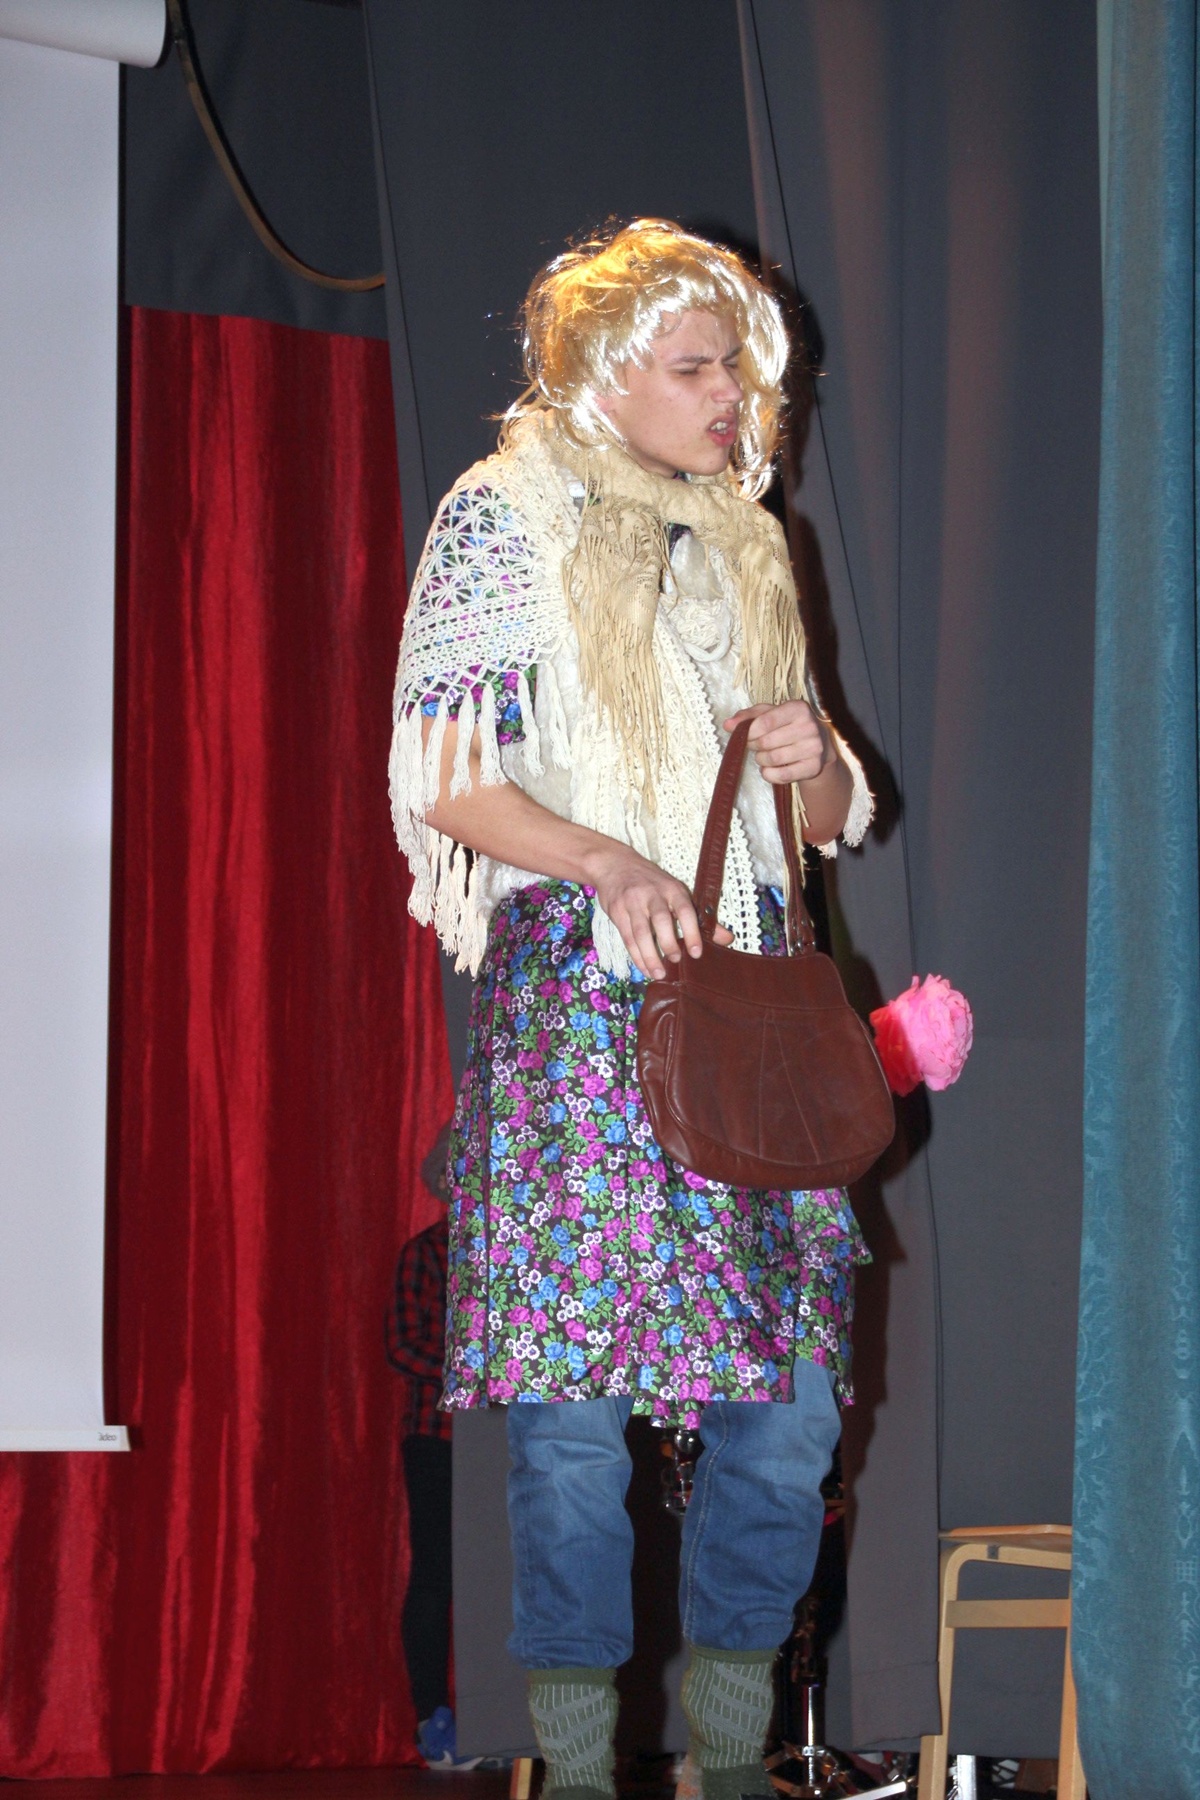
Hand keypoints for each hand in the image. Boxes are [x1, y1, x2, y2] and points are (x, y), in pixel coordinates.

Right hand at [587, 843, 733, 980]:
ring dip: (650, 955)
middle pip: (661, 920)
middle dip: (668, 943)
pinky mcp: (617, 912)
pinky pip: (627, 937)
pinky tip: (644, 968)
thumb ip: (700, 918)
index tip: (696, 953)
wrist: (615, 864)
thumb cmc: (652, 882)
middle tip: (676, 960)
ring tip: (659, 974)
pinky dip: (636, 956)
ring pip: (641, 932)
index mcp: (672, 889)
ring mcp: (633, 902)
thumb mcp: (677, 893)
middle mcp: (653, 894)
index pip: (685, 911)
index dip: (692, 932)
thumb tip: (728, 939)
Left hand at [724, 700, 831, 783]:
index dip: (749, 732)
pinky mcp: (813, 767)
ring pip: (773, 759)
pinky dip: (769, 774)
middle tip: (756, 746)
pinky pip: (782, 775)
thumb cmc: (788, 725)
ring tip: (764, 756)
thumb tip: (728, 725)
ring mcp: (814, 748)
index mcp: (798, 708)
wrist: (820, 745)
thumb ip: (748, 716)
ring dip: (761, 760)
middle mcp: (809, 726)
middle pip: (766, 742)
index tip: (746, 736)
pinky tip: (770, 768)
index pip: (765, 722)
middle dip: (754, 746)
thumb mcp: (770, 714)